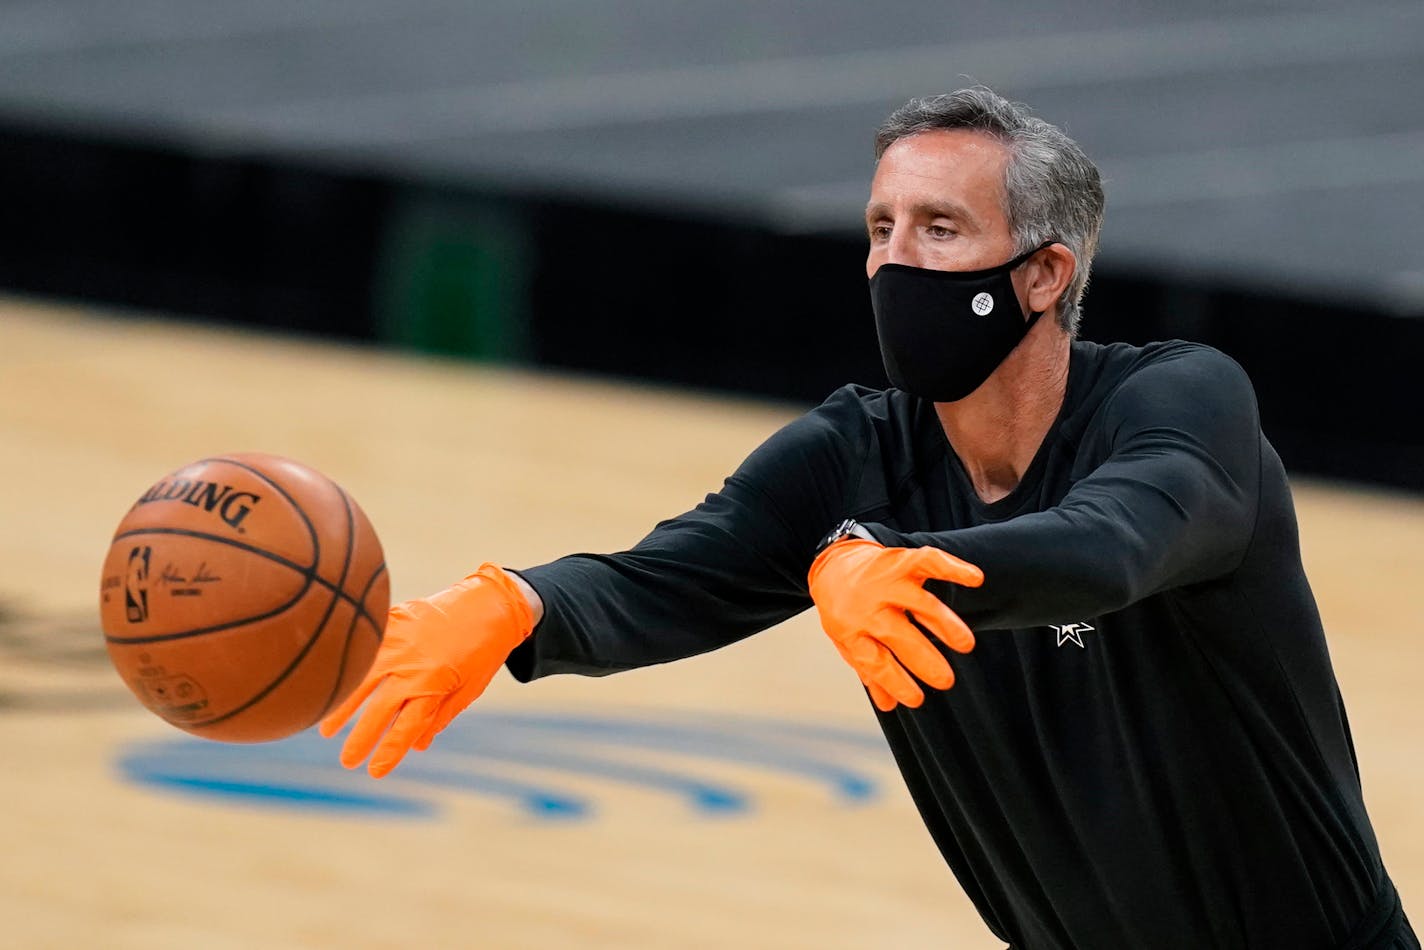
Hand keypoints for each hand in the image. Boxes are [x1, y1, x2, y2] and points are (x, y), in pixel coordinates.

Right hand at [319, 563, 534, 776]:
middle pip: (378, 709)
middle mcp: (411, 665)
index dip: (389, 751)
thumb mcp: (468, 689)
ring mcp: (398, 640)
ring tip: (327, 729)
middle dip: (360, 738)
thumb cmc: (483, 650)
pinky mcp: (393, 620)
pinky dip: (349, 667)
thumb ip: (439, 716)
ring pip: (361, 678)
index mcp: (433, 685)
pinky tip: (333, 682)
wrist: (489, 602)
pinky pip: (366, 647)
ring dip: (342, 706)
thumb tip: (416, 746)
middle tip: (347, 761)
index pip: (405, 727)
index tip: (373, 771)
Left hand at [808, 538, 982, 711]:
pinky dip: (953, 568)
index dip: (896, 682)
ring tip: (966, 645)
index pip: (874, 661)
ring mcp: (886, 581)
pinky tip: (975, 579)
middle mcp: (868, 605)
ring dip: (943, 623)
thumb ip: (870, 671)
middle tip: (946, 681)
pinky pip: (928, 562)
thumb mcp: (848, 643)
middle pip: (897, 634)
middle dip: (923, 659)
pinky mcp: (902, 561)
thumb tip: (889, 705)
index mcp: (850, 630)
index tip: (917, 699)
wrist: (834, 566)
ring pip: (918, 602)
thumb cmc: (847, 612)